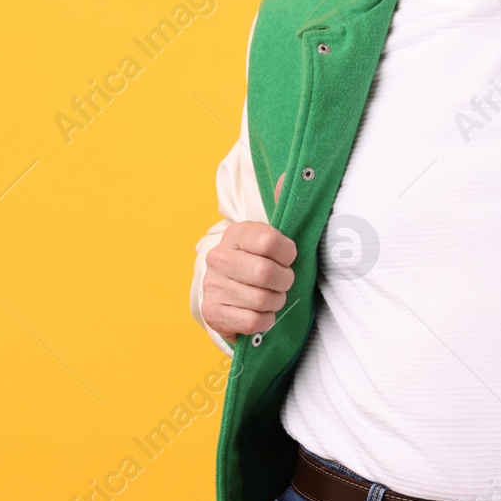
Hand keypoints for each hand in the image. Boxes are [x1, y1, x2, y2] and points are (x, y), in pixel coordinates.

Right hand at [202, 218, 296, 343]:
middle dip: (284, 281)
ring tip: (272, 296)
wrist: (231, 294)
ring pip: (261, 299)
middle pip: (265, 273)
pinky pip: (252, 321)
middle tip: (284, 282)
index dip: (288, 254)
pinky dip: (265, 320)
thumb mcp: (271, 236)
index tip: (288, 258)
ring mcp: (212, 285)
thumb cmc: (259, 262)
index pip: (269, 240)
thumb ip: (283, 208)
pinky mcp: (212, 312)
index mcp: (236, 234)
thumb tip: (286, 179)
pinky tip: (261, 312)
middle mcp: (218, 257)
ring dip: (276, 301)